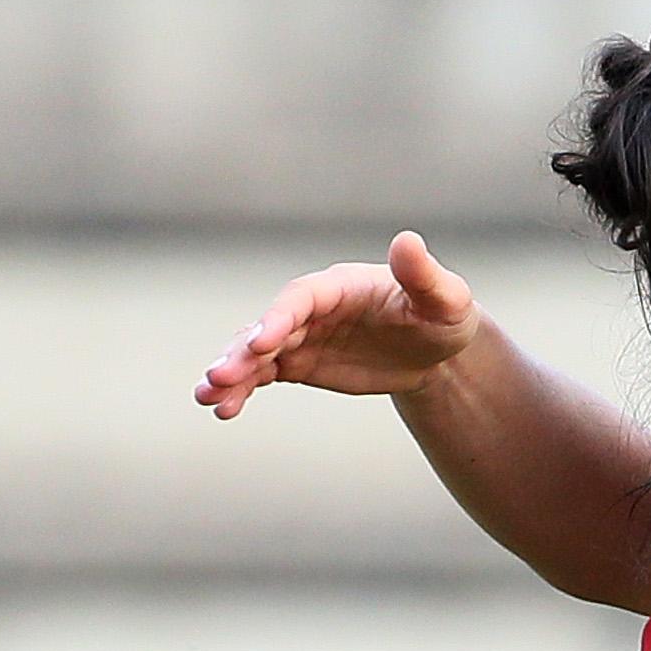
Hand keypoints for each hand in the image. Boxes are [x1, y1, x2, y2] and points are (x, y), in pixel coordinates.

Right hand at [194, 231, 479, 419]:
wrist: (437, 348)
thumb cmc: (443, 315)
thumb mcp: (445, 298)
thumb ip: (423, 275)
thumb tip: (408, 241)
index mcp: (338, 287)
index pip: (300, 299)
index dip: (280, 318)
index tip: (262, 343)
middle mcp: (311, 309)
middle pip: (268, 327)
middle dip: (242, 352)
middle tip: (217, 377)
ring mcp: (300, 336)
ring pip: (256, 354)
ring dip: (231, 374)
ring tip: (206, 398)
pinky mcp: (298, 362)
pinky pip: (263, 375)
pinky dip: (243, 390)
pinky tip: (223, 410)